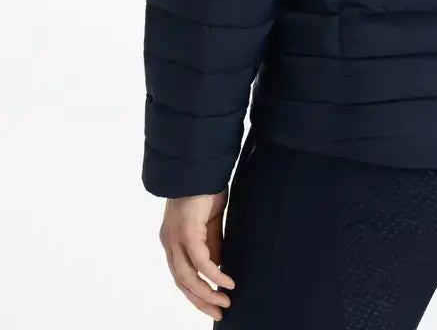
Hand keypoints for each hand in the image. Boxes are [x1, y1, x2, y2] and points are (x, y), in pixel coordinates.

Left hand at [159, 188, 235, 319]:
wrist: (200, 166)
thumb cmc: (205, 190)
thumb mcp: (208, 223)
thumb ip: (211, 244)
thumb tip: (217, 267)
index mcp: (172, 240)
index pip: (181, 275)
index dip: (195, 292)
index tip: (212, 304)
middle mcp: (169, 242)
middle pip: (182, 282)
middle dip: (201, 300)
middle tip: (220, 311)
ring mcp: (175, 238)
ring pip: (187, 277)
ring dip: (206, 292)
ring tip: (225, 301)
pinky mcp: (187, 232)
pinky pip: (200, 261)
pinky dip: (214, 274)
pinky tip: (227, 281)